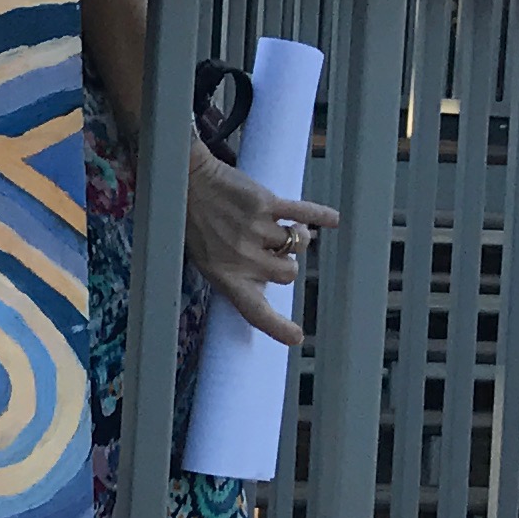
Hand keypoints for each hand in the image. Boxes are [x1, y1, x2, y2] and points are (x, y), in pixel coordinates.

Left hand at [185, 151, 335, 352]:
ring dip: (295, 236)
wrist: (186, 180)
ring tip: (278, 225)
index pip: (254, 311)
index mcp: (224, 276)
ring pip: (297, 245)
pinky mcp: (266, 203)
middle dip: (285, 264)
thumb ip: (239, 274)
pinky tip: (332, 220)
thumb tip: (276, 279)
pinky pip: (303, 212)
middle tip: (271, 250)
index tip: (296, 337)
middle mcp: (242, 256)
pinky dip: (320, 216)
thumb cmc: (196, 223)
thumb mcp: (207, 259)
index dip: (277, 327)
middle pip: (288, 274)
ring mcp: (255, 229)